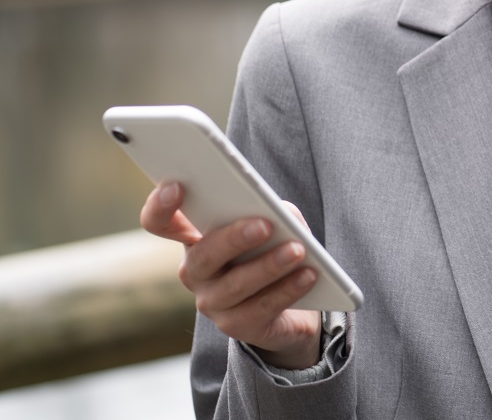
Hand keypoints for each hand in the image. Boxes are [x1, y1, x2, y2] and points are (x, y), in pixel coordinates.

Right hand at [140, 182, 322, 368]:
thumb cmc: (274, 250)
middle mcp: (196, 271)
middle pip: (203, 255)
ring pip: (234, 286)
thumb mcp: (275, 224)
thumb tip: (280, 213)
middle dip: (234, 239)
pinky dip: (288, 289)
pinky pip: (261, 308)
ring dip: (269, 266)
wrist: (290, 305)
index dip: (160, 206)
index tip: (177, 187)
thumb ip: (272, 212)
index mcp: (196, 238)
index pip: (161, 222)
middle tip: (265, 225)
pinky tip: (309, 274)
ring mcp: (212, 302)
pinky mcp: (237, 326)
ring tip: (298, 250)